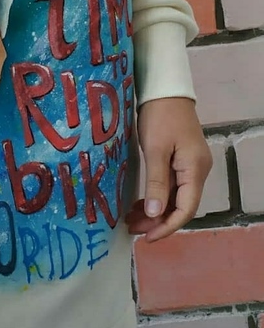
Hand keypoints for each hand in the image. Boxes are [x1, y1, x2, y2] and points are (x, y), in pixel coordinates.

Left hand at [126, 97, 211, 242]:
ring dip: (156, 211)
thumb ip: (157, 182)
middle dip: (158, 221)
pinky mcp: (181, 160)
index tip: (146, 238)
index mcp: (194, 170)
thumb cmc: (159, 116)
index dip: (167, 227)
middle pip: (181, 206)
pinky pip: (171, 186)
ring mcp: (190, 165)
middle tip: (132, 229)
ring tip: (131, 220)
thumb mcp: (155, 149)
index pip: (185, 209)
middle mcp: (197, 171)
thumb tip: (156, 215)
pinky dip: (157, 197)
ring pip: (175, 197)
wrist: (165, 90)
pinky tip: (141, 203)